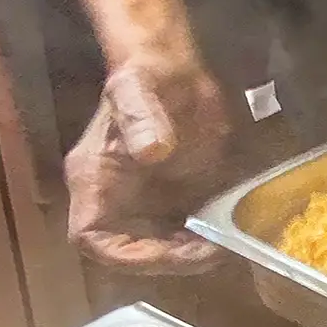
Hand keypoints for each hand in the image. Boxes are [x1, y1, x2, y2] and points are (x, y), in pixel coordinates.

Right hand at [67, 0, 233, 274]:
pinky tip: (233, 227)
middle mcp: (115, 200)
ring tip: (226, 243)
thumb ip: (142, 120)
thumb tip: (152, 151)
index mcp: (94, 181)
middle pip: (133, 251)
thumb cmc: (145, 76)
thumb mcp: (138, 91)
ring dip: (192, 253)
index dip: (127, 256)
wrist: (173, 67)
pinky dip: (208, 235)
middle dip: (170, 258)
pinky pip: (186, 229)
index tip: (167, 254)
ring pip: (162, 246)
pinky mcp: (175, 197)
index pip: (94, 239)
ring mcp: (145, 202)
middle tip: (211, 251)